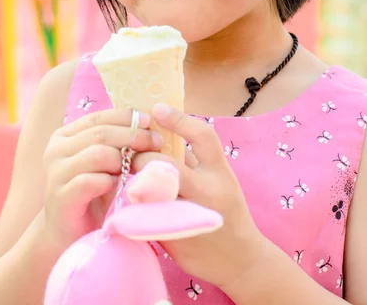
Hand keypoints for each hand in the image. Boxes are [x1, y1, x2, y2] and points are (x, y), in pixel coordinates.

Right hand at [42, 108, 162, 249]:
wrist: (70, 232)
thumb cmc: (93, 192)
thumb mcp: (105, 161)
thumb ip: (116, 141)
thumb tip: (146, 121)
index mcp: (65, 136)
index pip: (99, 117)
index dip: (126, 117)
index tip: (149, 121)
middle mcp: (56, 150)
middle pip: (101, 133)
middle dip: (133, 135)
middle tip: (156, 142)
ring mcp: (56, 174)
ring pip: (97, 154)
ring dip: (123, 159)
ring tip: (138, 167)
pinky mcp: (61, 197)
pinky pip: (91, 181)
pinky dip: (110, 181)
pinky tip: (120, 187)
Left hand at [132, 103, 267, 294]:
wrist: (240, 259)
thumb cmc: (225, 209)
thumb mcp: (218, 178)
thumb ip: (193, 158)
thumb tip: (161, 130)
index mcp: (220, 172)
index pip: (202, 136)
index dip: (179, 120)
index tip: (157, 109)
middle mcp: (207, 192)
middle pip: (166, 164)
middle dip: (144, 156)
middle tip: (134, 155)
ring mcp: (190, 216)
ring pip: (150, 191)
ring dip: (134, 180)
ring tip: (128, 176)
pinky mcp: (173, 238)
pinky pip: (145, 214)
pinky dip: (134, 203)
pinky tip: (128, 199)